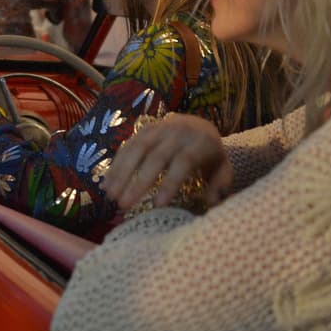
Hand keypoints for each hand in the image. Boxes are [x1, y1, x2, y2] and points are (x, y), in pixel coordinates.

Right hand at [104, 114, 230, 211]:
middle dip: (138, 182)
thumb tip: (209, 202)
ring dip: (121, 172)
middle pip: (155, 157)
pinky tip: (107, 183)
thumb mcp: (222, 169)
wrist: (200, 125)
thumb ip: (219, 186)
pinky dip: (116, 164)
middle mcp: (178, 132)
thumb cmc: (210, 155)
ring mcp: (159, 128)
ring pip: (137, 149)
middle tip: (124, 204)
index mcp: (200, 142)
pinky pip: (128, 145)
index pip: (183, 162)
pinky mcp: (144, 129)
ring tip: (110, 196)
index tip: (157, 205)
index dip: (170, 183)